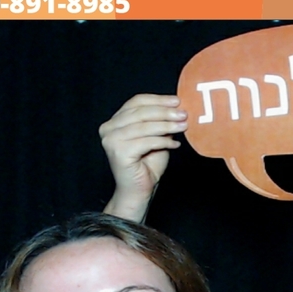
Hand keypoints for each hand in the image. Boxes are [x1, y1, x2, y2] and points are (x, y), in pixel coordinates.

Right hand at [99, 93, 187, 221]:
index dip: (158, 100)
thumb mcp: (156, 138)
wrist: (138, 191)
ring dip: (167, 125)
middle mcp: (109, 128)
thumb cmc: (146, 166)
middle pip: (140, 112)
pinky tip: (174, 144)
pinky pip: (146, 142)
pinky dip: (163, 141)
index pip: (136, 102)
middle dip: (165, 112)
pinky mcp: (119, 152)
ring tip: (183, 127)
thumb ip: (161, 122)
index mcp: (115, 121)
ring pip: (144, 126)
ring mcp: (111, 140)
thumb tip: (177, 108)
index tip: (177, 101)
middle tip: (184, 114)